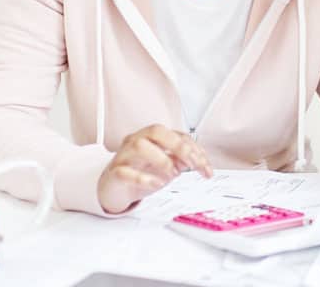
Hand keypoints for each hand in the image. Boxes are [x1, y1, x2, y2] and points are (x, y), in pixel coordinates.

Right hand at [97, 124, 213, 213]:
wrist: (113, 188)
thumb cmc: (139, 172)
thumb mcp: (166, 167)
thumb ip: (180, 161)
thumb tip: (195, 160)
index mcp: (152, 137)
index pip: (176, 135)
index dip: (194, 149)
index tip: (205, 166)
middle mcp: (137, 140)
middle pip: (157, 131)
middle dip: (179, 146)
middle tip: (192, 164)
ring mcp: (124, 155)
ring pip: (139, 145)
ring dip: (161, 159)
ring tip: (172, 174)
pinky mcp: (114, 173)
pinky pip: (125, 171)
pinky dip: (144, 178)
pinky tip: (157, 183)